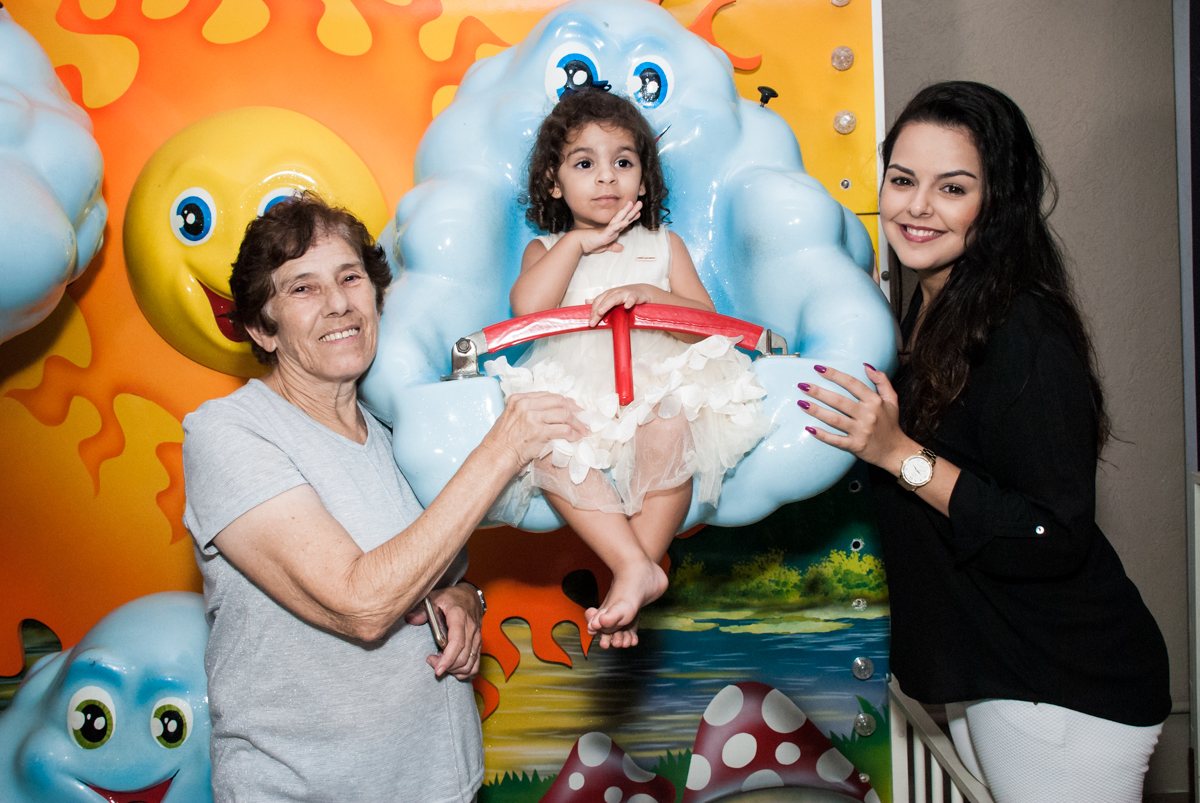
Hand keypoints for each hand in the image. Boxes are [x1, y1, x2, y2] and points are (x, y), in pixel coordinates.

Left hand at [405, 585, 482, 679]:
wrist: (470, 596)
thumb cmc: (451, 598)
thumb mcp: (434, 598)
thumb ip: (421, 609)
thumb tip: (410, 619)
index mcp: (459, 617)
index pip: (457, 642)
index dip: (448, 659)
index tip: (438, 670)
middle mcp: (471, 629)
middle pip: (463, 657)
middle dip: (446, 666)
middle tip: (432, 660)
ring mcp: (477, 637)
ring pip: (470, 663)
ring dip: (454, 670)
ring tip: (441, 662)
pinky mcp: (478, 644)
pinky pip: (475, 664)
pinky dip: (465, 671)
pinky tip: (453, 668)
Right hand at [485, 391, 587, 467]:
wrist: (496, 456)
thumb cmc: (503, 442)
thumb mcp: (511, 418)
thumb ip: (527, 411)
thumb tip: (549, 412)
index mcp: (519, 399)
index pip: (548, 395)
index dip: (563, 401)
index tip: (573, 407)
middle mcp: (526, 405)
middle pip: (558, 402)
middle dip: (574, 409)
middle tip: (583, 417)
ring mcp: (532, 417)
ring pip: (564, 414)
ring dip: (577, 423)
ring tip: (583, 430)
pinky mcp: (539, 431)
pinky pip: (563, 430)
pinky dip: (573, 434)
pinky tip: (576, 438)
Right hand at [575, 201, 641, 255]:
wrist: (579, 242)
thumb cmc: (590, 243)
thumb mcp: (605, 247)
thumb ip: (613, 246)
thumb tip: (621, 248)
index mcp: (612, 231)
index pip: (623, 222)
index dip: (631, 217)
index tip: (638, 212)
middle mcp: (611, 228)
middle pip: (624, 218)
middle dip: (632, 211)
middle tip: (640, 203)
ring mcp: (608, 230)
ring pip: (619, 219)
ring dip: (626, 212)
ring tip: (633, 204)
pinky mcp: (604, 234)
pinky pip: (613, 228)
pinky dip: (620, 225)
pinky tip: (625, 221)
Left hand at [588, 284, 653, 326]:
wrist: (642, 291)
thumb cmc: (626, 296)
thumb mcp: (612, 298)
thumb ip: (600, 301)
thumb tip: (586, 301)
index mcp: (608, 294)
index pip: (597, 302)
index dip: (592, 311)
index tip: (589, 323)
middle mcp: (615, 292)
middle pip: (603, 301)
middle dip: (596, 312)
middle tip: (592, 323)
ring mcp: (624, 293)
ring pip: (614, 298)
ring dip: (606, 305)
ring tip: (600, 312)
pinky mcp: (635, 295)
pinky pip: (632, 299)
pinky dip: (629, 302)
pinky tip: (627, 307)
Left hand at [798, 363, 916, 472]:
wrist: (896, 451)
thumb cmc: (890, 424)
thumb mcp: (892, 400)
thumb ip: (882, 381)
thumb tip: (867, 366)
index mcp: (875, 402)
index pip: (852, 384)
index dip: (835, 375)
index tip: (819, 368)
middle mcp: (868, 415)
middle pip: (840, 401)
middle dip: (819, 392)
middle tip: (802, 385)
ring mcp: (861, 431)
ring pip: (835, 420)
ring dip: (817, 411)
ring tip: (801, 403)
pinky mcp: (856, 446)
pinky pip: (836, 440)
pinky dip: (823, 435)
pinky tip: (809, 429)